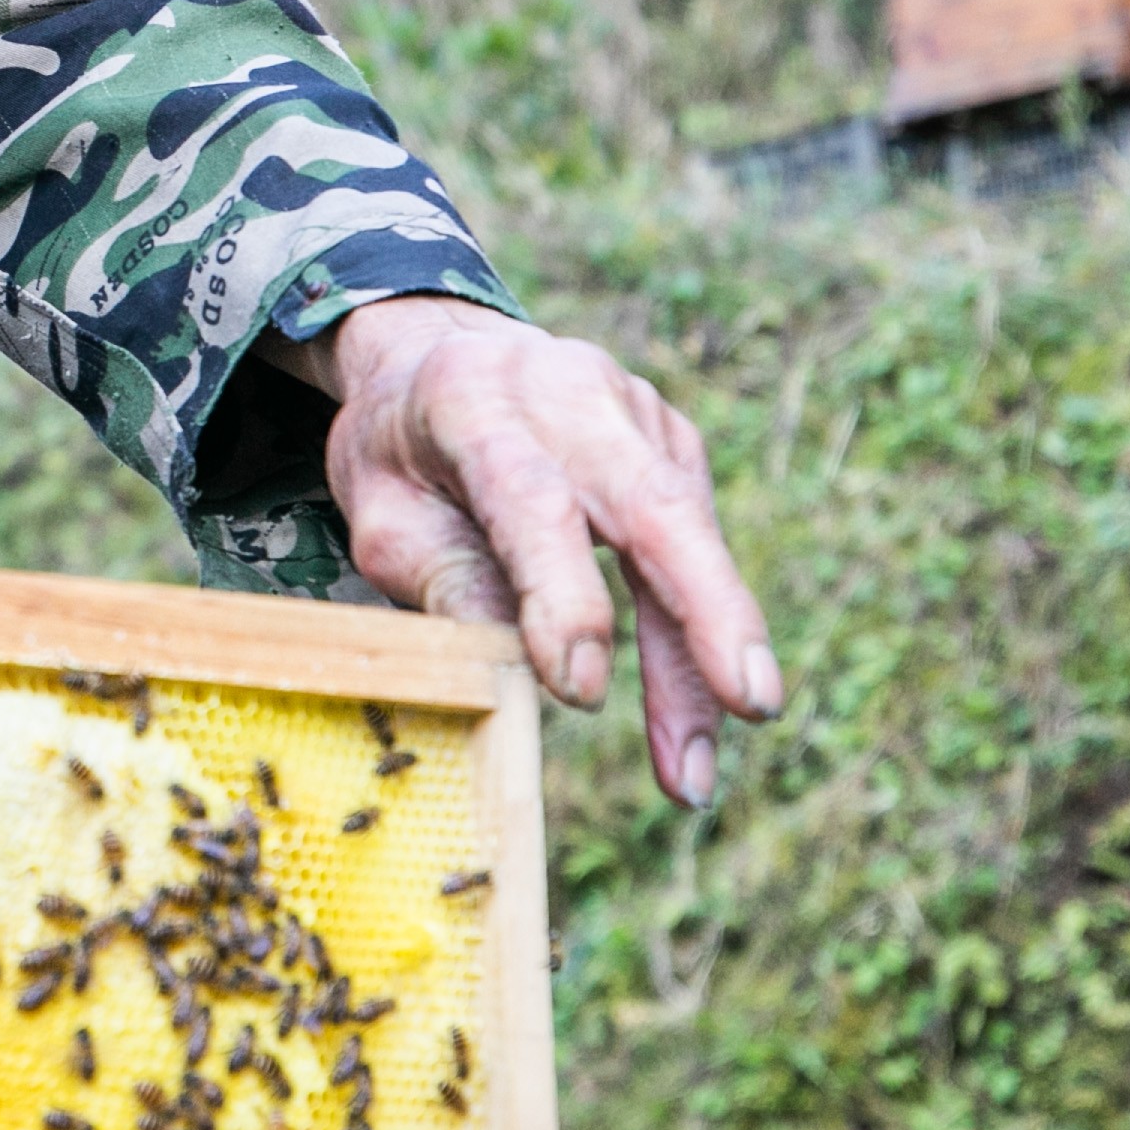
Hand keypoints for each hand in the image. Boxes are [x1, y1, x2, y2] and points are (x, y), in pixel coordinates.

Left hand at [282, 294, 782, 806]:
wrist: (437, 354)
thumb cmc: (401, 450)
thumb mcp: (379, 512)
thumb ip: (442, 579)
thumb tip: (519, 673)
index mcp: (473, 402)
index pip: (531, 499)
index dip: (562, 593)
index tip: (581, 691)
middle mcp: (569, 392)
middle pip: (653, 502)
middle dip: (708, 609)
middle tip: (749, 702)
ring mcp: (634, 411)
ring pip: (688, 537)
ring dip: (704, 660)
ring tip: (693, 775)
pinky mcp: (672, 442)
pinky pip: (696, 543)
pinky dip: (701, 633)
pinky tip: (696, 709)